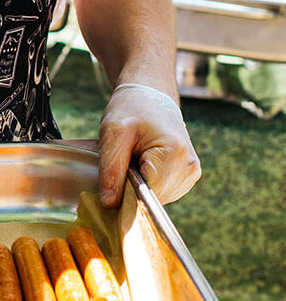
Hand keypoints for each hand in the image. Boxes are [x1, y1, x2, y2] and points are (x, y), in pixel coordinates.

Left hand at [97, 83, 200, 207]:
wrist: (148, 95)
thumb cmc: (131, 108)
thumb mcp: (113, 134)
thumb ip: (110, 170)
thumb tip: (110, 205)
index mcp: (176, 155)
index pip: (147, 194)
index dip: (124, 191)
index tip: (112, 175)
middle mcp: (190, 169)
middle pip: (150, 198)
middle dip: (128, 186)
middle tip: (119, 160)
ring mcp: (190, 174)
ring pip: (153, 197)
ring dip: (135, 184)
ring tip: (129, 158)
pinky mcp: (183, 177)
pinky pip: (157, 191)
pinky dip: (143, 182)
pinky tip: (138, 164)